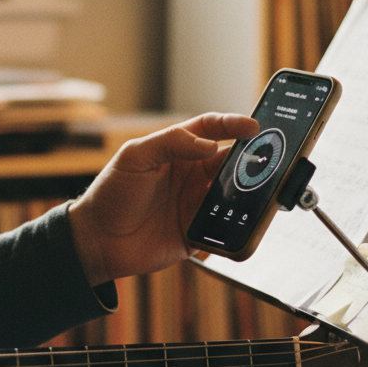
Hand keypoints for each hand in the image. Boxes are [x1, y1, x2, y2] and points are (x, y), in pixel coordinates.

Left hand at [69, 113, 258, 284]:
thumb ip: (170, 143)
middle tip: (271, 158)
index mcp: (177, 152)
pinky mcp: (197, 233)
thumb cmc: (110, 193)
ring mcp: (195, 204)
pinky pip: (226, 227)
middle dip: (252, 158)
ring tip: (266, 189)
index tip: (253, 126)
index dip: (233, 125)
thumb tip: (208, 144)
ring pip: (234, 194)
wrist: (96, 240)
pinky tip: (248, 221)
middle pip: (230, 162)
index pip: (211, 130)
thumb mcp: (134, 157)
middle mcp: (191, 176)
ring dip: (250, 191)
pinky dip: (240, 225)